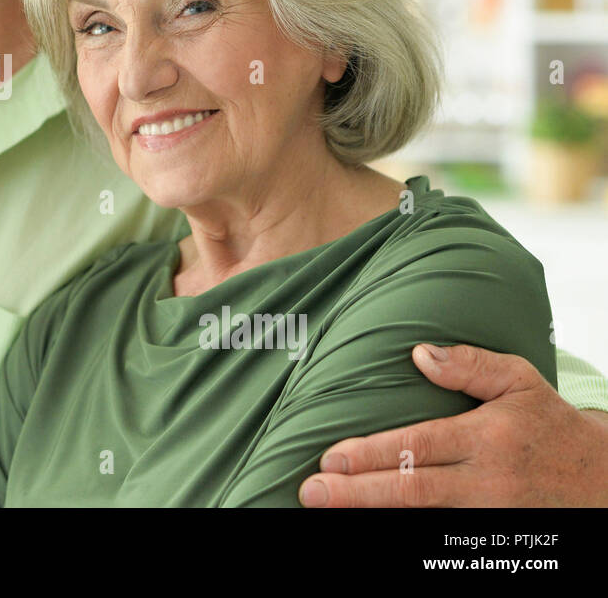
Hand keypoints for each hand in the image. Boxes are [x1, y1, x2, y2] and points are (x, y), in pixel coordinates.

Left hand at [299, 343, 607, 506]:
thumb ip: (470, 364)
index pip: (418, 448)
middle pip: (412, 491)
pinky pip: (440, 536)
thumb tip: (418, 354)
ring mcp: (489, 515)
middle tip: (312, 492)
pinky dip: (406, 530)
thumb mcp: (520, 381)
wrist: (600, 479)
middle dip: (357, 493)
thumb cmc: (549, 423)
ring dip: (373, 514)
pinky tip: (369, 521)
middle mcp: (486, 482)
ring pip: (422, 519)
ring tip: (328, 510)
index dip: (371, 456)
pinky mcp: (491, 536)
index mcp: (486, 438)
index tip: (329, 459)